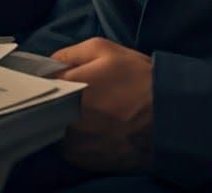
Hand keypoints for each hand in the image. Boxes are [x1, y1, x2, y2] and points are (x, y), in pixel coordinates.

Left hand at [51, 37, 153, 172]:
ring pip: (54, 130)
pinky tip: (90, 129)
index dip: (44, 77)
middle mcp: (68, 118)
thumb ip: (70, 53)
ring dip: (61, 120)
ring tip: (82, 112)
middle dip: (52, 99)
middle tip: (68, 93)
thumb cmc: (138, 78)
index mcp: (69, 88)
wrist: (172, 118)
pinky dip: (73, 139)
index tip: (50, 76)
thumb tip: (50, 64)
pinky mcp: (87, 162)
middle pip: (44, 108)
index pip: (40, 82)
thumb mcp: (104, 49)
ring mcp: (76, 144)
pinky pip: (68, 149)